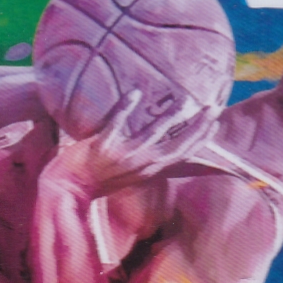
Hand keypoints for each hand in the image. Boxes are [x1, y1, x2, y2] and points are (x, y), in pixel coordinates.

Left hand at [48, 90, 219, 195]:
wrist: (68, 188)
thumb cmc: (98, 178)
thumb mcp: (129, 173)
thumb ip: (145, 159)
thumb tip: (159, 140)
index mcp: (149, 170)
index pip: (182, 154)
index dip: (200, 138)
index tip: (214, 122)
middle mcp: (141, 165)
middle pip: (178, 145)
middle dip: (198, 127)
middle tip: (212, 107)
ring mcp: (123, 156)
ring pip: (153, 133)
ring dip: (171, 116)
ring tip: (184, 99)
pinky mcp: (103, 146)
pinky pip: (117, 123)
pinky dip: (126, 108)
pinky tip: (134, 93)